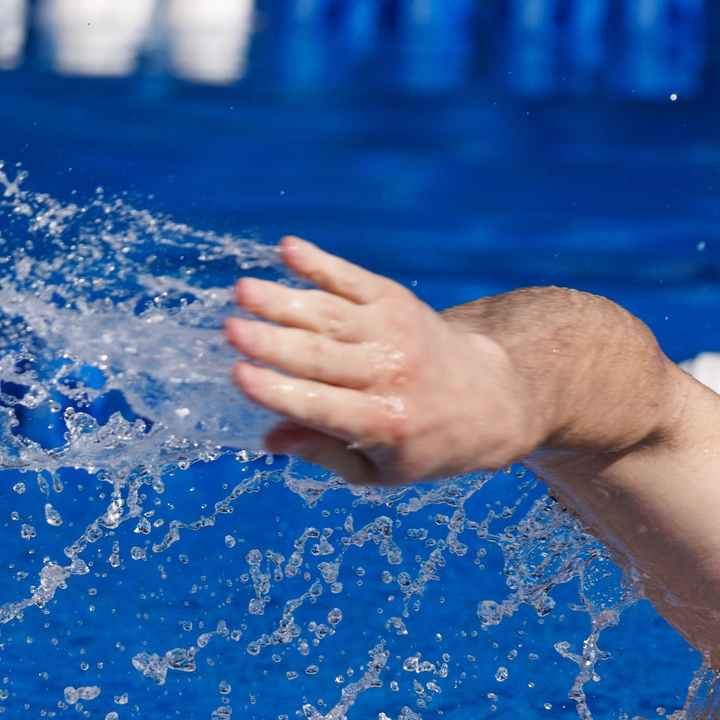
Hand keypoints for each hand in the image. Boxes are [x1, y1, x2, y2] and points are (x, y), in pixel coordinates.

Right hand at [224, 237, 538, 483]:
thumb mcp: (380, 470)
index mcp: (383, 424)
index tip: (237, 374)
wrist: (490, 400)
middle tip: (229, 328)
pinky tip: (287, 249)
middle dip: (272, 341)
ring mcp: (394, 333)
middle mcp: (389, 375)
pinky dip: (321, 263)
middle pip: (319, 355)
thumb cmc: (424, 442)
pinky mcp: (397, 302)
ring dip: (284, 300)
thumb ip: (325, 452)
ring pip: (330, 314)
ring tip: (242, 290)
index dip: (277, 390)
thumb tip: (269, 438)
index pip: (320, 405)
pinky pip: (353, 279)